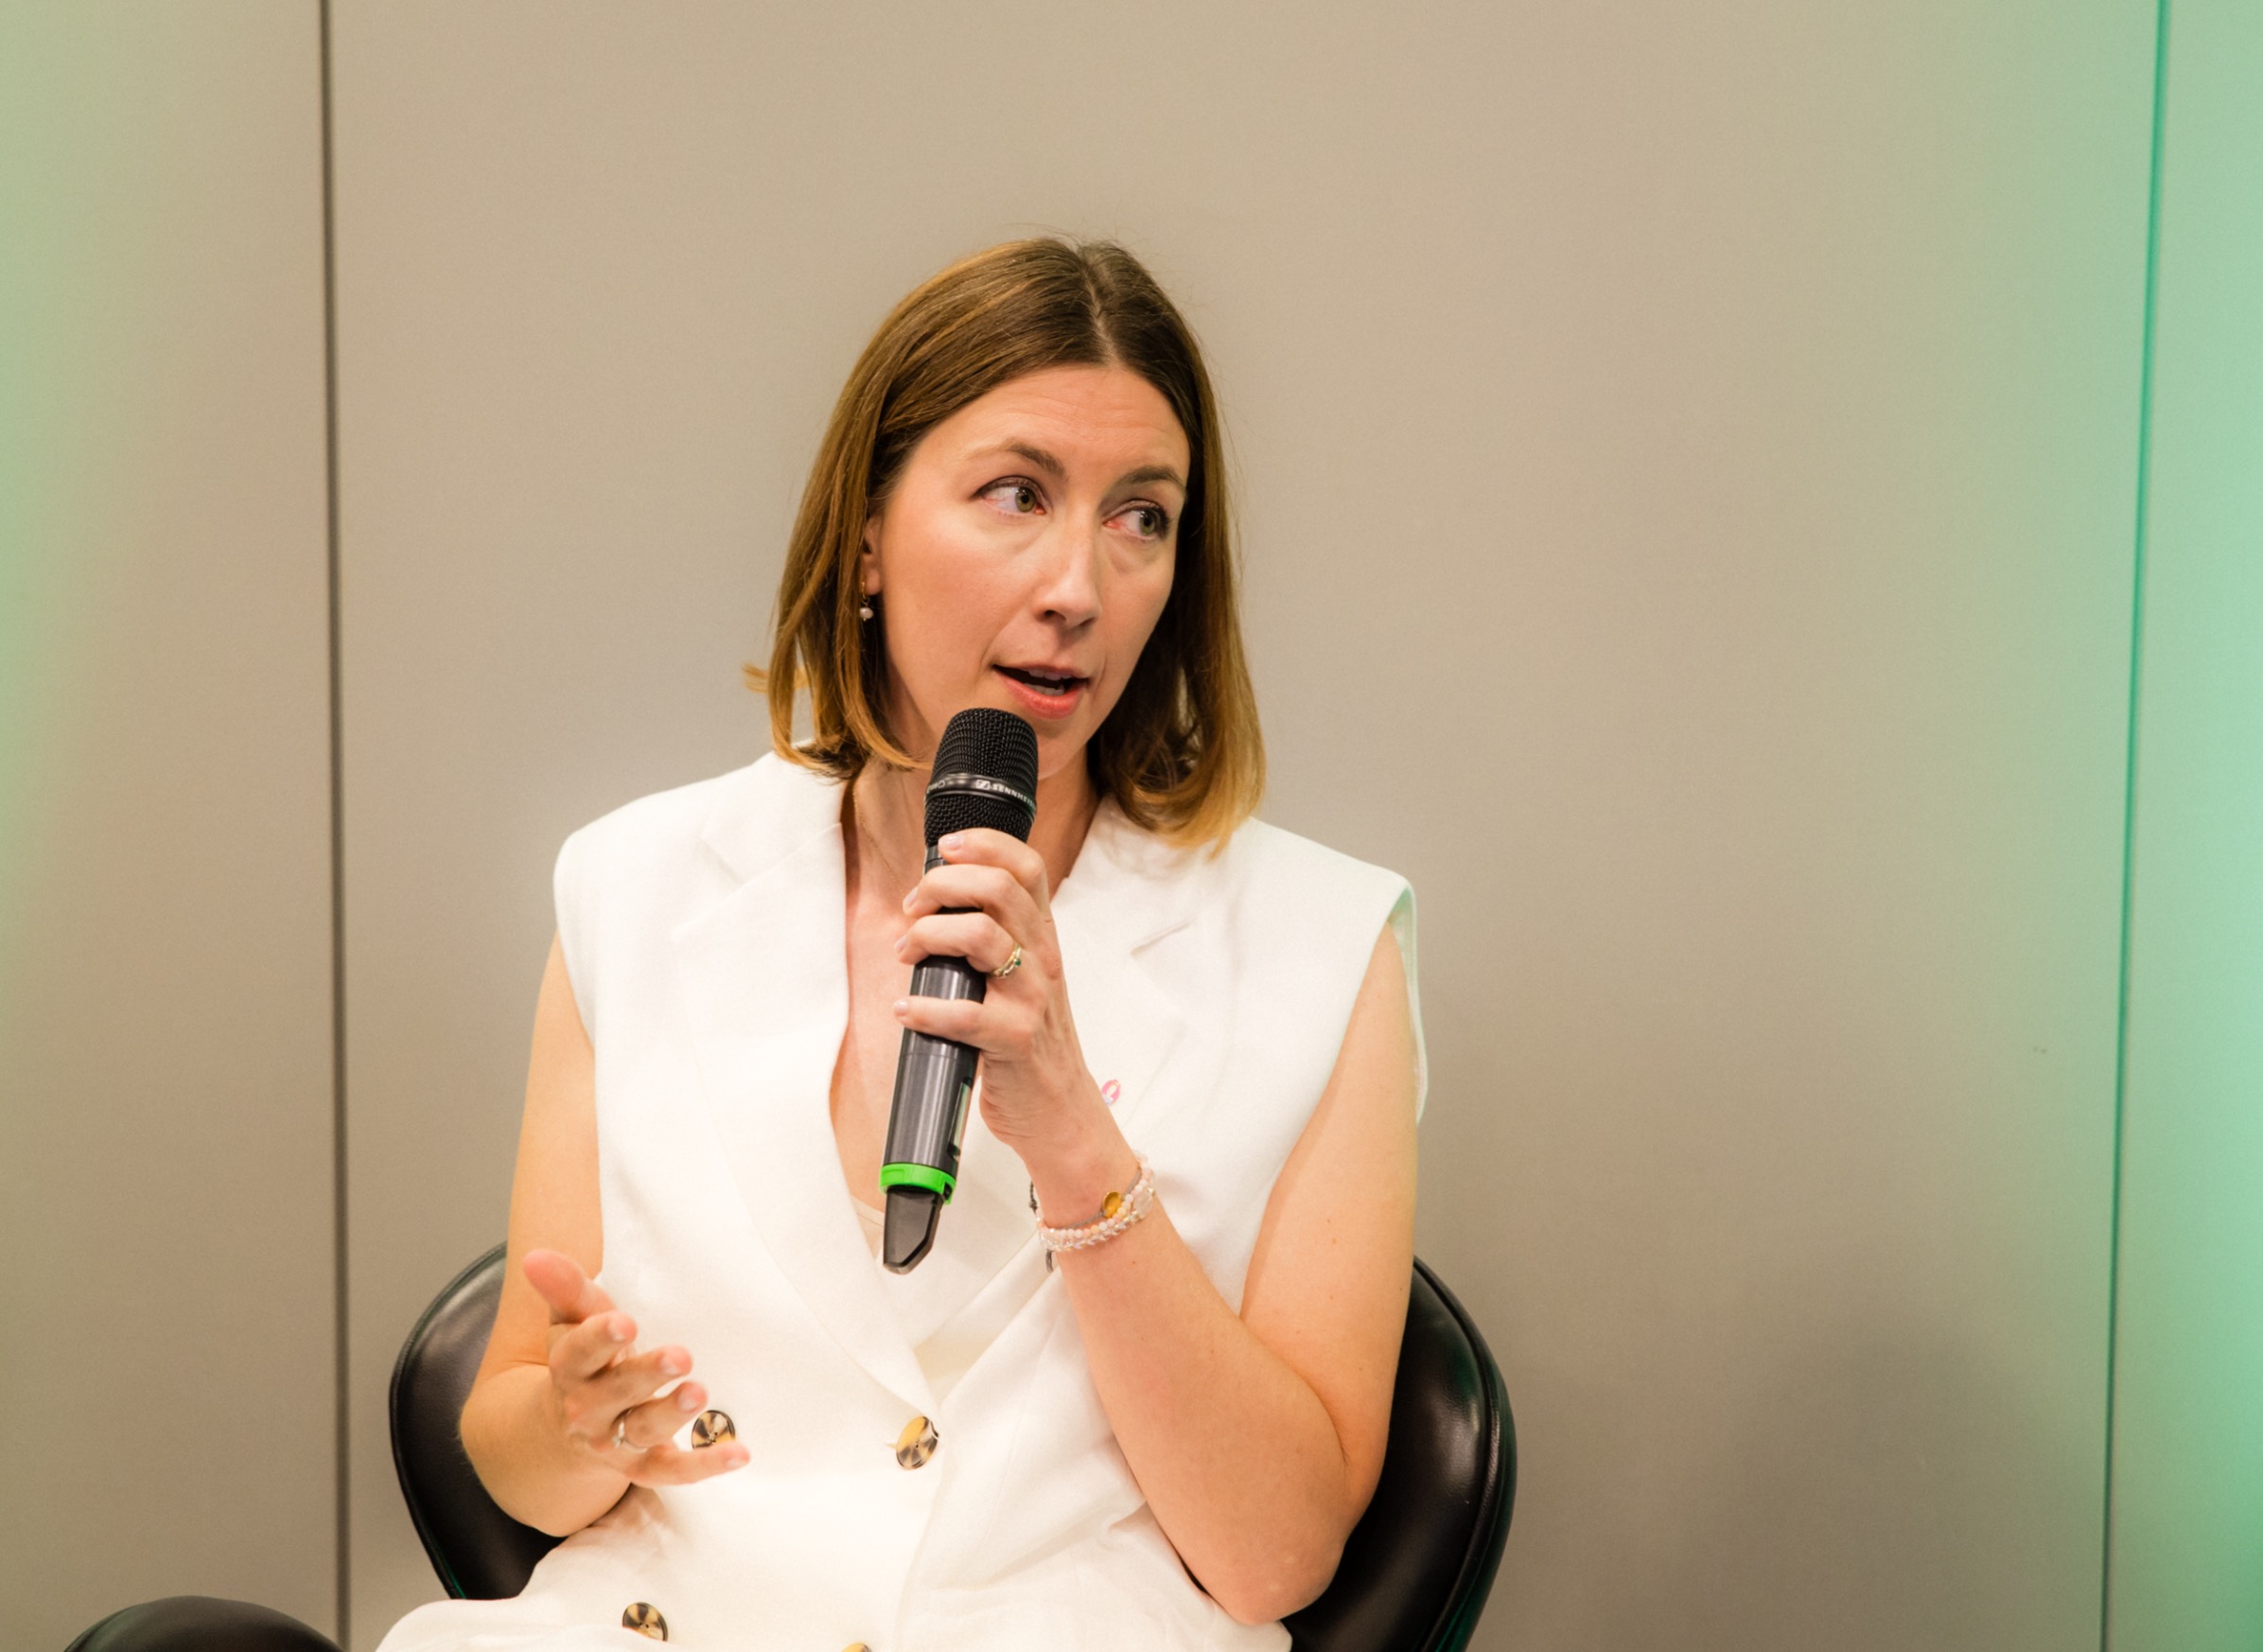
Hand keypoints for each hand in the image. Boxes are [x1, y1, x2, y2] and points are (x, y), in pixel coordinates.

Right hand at [521, 1248, 747, 1485]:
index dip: (600, 1338)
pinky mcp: (646, 1466)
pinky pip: (674, 1471)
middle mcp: (589, 1408)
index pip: (580, 1352)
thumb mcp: (572, 1321)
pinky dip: (705, 1464)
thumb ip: (565, 1289)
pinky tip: (739, 1452)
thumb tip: (536, 1256)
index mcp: (570, 1368)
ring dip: (672, 1414)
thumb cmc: (585, 1357)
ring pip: (644, 1431)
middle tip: (680, 1356)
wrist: (568, 1429)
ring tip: (700, 1393)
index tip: (624, 1321)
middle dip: (646, 1375)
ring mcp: (617, 1441)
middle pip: (615, 1393)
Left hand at [893, 828, 1118, 1183]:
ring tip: (907, 956)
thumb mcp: (1024, 978)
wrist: (1060, 1110)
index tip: (944, 848)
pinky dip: (923, 1010)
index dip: (985, 844)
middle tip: (912, 910)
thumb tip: (932, 906)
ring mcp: (1032, 998)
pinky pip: (963, 1014)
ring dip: (926, 938)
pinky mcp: (1015, 1040)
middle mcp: (1043, 959)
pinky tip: (907, 1013)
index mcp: (1043, 937)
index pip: (1028, 866)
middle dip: (939, 887)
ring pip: (979, 936)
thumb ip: (995, 939)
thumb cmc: (1030, 1041)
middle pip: (997, 888)